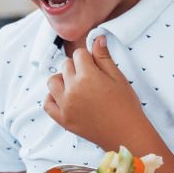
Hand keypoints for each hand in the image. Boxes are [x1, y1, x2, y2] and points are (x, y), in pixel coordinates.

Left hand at [43, 36, 156, 152]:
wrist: (126, 135)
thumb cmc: (126, 106)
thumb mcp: (118, 78)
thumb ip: (104, 57)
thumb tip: (97, 38)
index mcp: (87, 76)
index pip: (79, 54)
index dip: (88, 58)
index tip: (95, 65)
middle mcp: (72, 89)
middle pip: (66, 66)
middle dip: (77, 67)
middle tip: (90, 78)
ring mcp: (65, 105)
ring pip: (52, 81)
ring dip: (62, 79)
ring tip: (76, 86)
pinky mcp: (63, 119)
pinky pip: (47, 103)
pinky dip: (52, 98)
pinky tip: (64, 97)